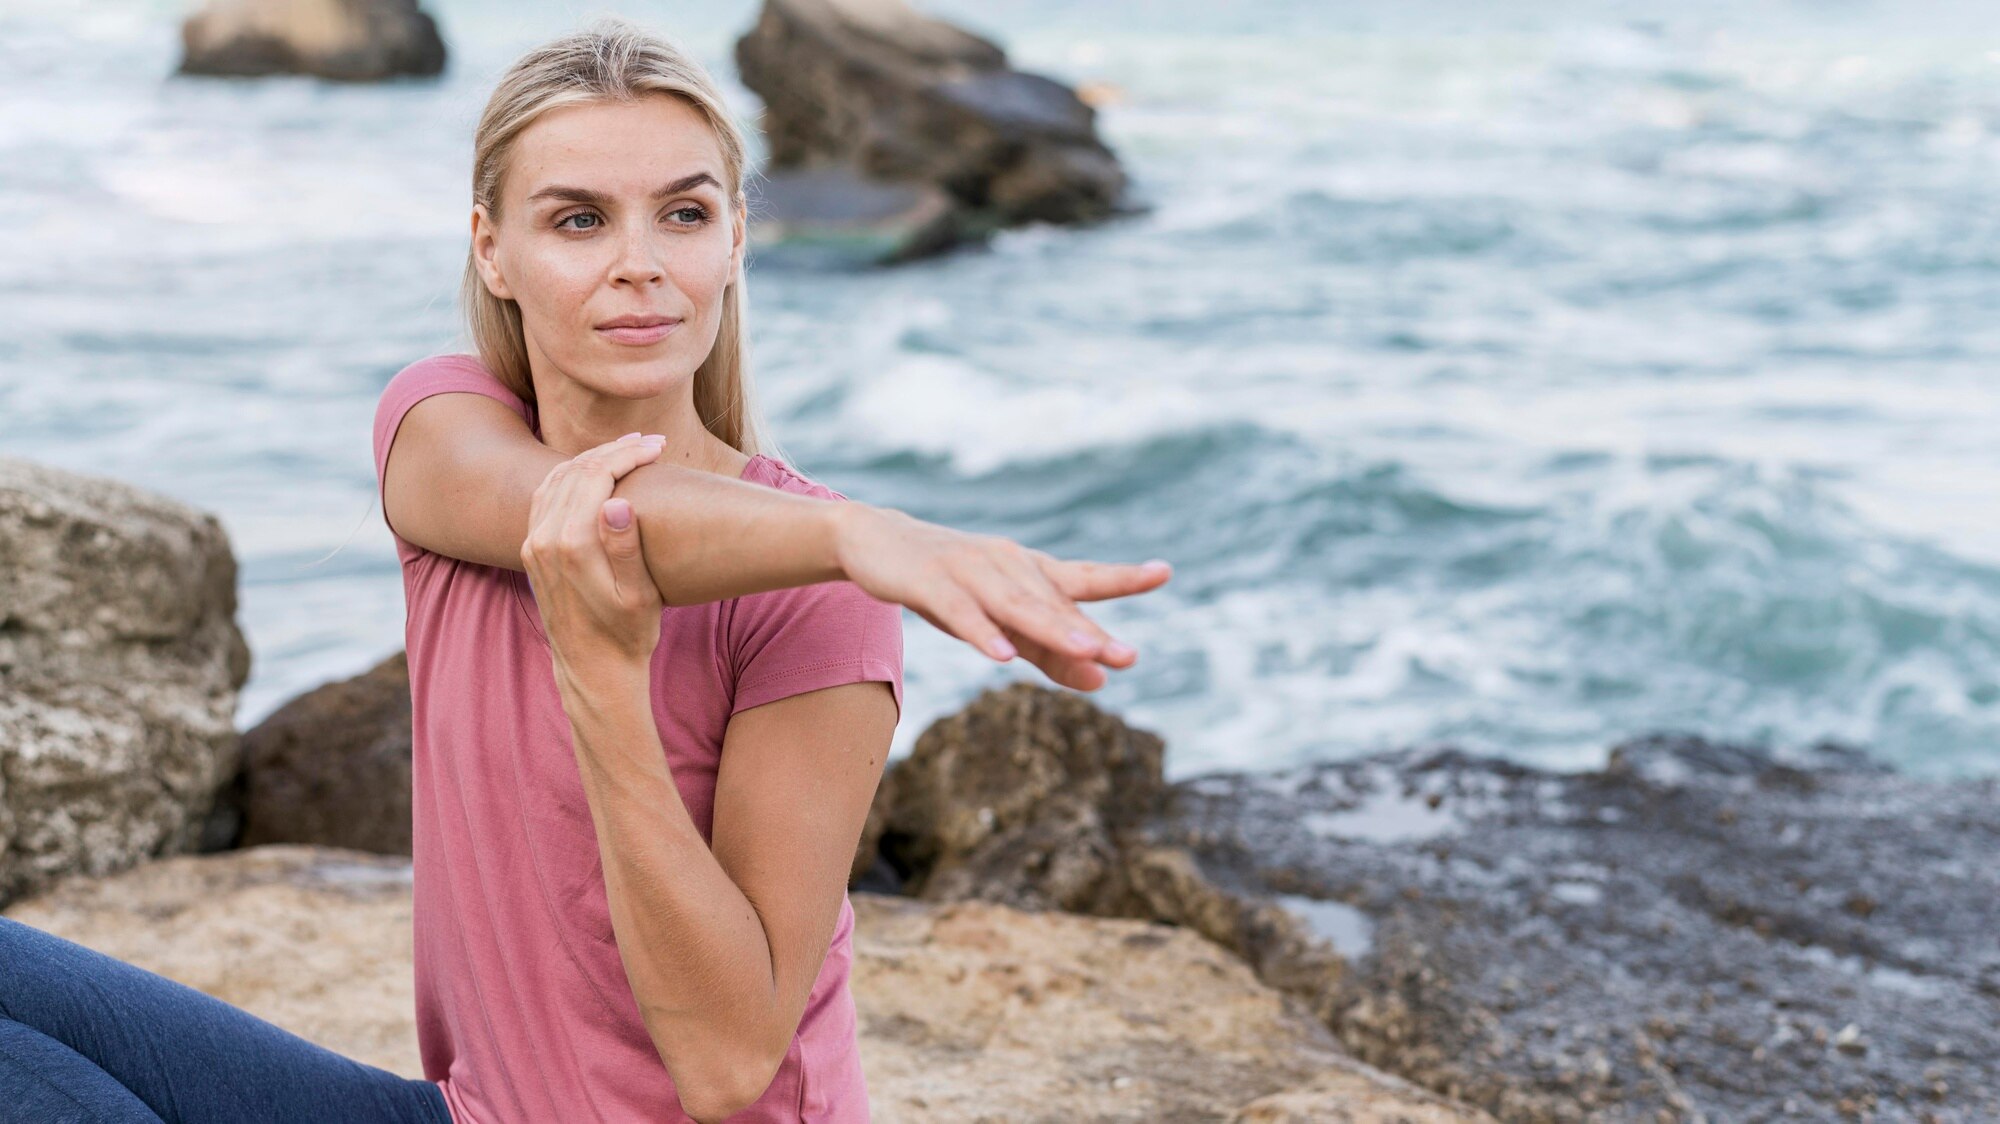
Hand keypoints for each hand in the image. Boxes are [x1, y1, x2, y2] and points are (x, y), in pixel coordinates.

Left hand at [520, 433, 667, 667]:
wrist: (593, 670)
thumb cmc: (627, 636)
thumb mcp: (639, 597)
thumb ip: (626, 548)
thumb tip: (617, 502)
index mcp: (571, 545)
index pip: (596, 476)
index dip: (628, 454)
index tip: (659, 446)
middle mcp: (543, 540)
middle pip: (575, 471)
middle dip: (614, 450)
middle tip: (650, 442)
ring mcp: (532, 544)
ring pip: (557, 478)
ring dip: (592, 458)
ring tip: (627, 449)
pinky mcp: (531, 550)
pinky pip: (545, 495)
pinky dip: (570, 474)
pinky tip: (594, 471)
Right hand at [830, 505, 1172, 691]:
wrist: (874, 540)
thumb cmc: (949, 583)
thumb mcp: (1001, 619)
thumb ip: (1049, 650)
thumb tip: (1101, 681)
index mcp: (1027, 572)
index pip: (1082, 577)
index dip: (1122, 577)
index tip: (1163, 572)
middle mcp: (1006, 565)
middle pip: (1054, 603)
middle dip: (1089, 631)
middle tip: (1127, 656)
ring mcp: (968, 571)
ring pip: (1015, 604)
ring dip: (1051, 628)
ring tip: (1086, 652)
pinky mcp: (930, 582)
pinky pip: (960, 611)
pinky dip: (982, 631)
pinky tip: (1002, 655)